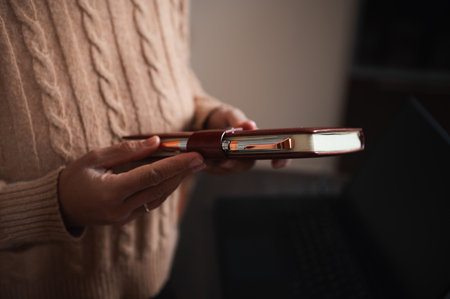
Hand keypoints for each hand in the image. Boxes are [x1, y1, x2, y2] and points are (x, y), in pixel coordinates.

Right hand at [58, 136, 205, 227]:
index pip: (152, 176)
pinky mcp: (127, 219)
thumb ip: (126, 151)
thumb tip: (156, 142)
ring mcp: (125, 217)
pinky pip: (151, 203)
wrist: (59, 207)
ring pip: (159, 198)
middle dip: (184, 173)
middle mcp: (121, 209)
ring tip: (193, 166)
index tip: (195, 156)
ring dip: (177, 181)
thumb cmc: (73, 178)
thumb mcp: (94, 158)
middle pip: (160, 188)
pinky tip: (175, 177)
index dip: (176, 165)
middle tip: (202, 158)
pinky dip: (164, 189)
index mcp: (111, 192)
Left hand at [204, 106, 289, 173]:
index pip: (274, 152)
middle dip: (235, 164)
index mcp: (254, 141)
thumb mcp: (230, 114)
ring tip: (208, 158)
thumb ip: (239, 121)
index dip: (281, 159)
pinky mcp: (216, 165)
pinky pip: (215, 170)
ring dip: (218, 166)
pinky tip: (201, 159)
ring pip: (229, 170)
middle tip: (224, 161)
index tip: (277, 163)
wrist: (201, 120)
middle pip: (246, 165)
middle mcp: (245, 154)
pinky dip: (208, 166)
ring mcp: (231, 161)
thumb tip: (249, 126)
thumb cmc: (222, 116)